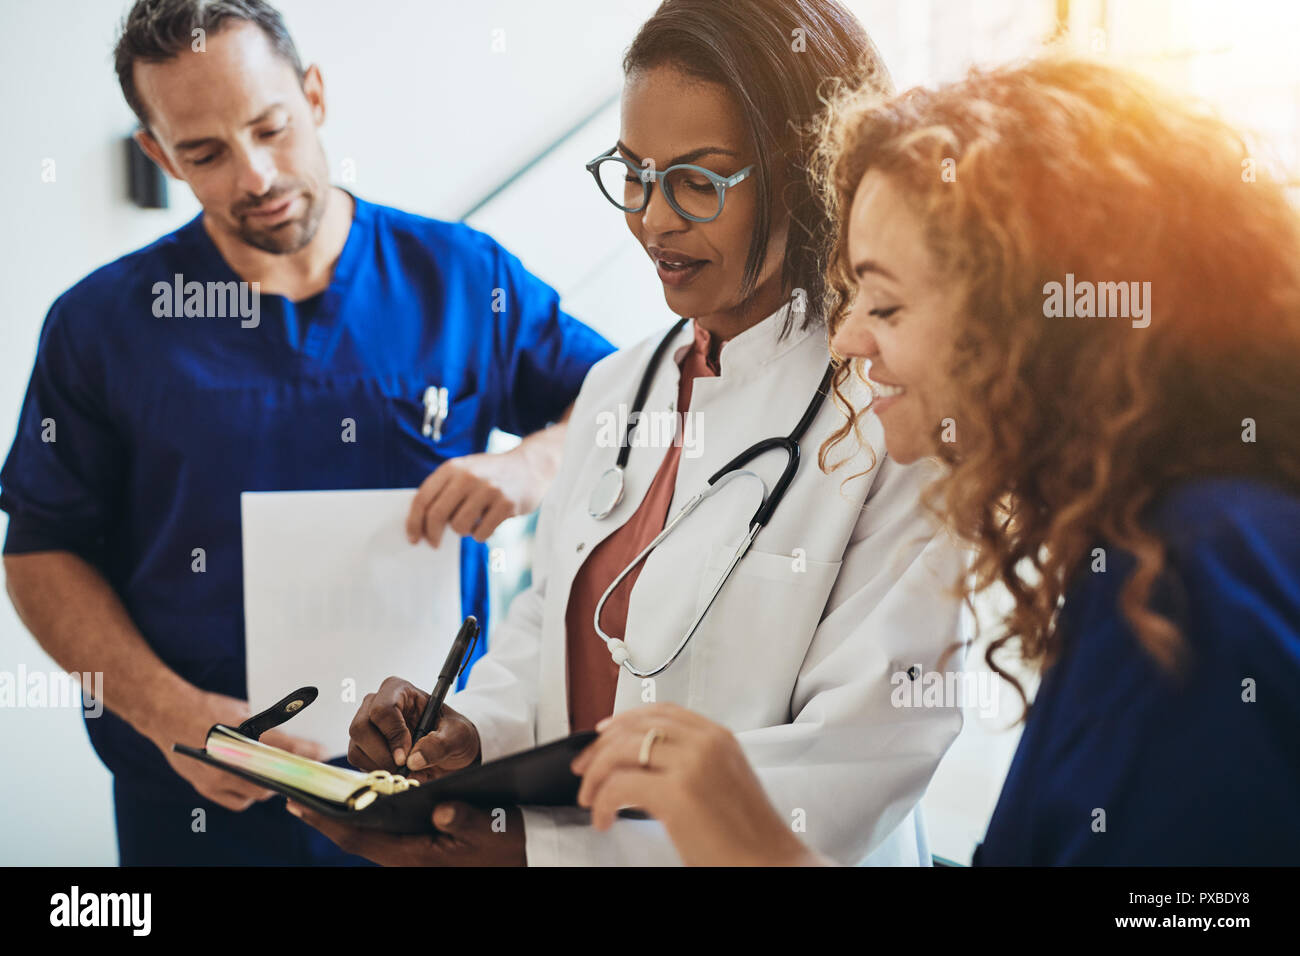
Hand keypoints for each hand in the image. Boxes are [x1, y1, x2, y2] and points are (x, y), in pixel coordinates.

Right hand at [151, 689, 326, 811]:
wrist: (167, 713)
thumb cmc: (209, 707)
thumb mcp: (243, 708)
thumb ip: (267, 723)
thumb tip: (296, 737)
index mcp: (240, 732)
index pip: (282, 746)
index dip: (306, 751)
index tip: (323, 752)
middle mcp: (227, 757)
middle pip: (271, 776)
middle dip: (291, 773)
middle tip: (305, 769)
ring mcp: (215, 776)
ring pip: (256, 793)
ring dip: (271, 785)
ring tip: (282, 775)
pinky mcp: (206, 787)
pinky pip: (237, 801)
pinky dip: (249, 795)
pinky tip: (255, 784)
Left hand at [286, 800, 525, 865]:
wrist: (521, 857)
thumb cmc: (505, 842)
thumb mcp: (490, 826)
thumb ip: (463, 817)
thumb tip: (440, 809)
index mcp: (417, 855)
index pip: (360, 838)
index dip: (327, 821)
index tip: (299, 805)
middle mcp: (406, 858)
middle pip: (354, 838)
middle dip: (325, 818)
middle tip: (294, 797)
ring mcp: (410, 855)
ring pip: (365, 837)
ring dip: (341, 818)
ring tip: (316, 797)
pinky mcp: (416, 849)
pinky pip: (379, 835)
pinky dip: (362, 819)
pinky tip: (355, 803)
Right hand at [347, 676, 480, 779]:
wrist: (450, 751)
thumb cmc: (452, 733)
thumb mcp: (458, 735)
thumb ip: (440, 744)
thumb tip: (414, 759)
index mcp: (400, 691)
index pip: (382, 709)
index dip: (392, 735)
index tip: (405, 756)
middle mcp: (377, 703)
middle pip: (361, 727)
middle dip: (382, 753)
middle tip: (403, 768)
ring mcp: (367, 724)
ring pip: (356, 747)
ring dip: (379, 764)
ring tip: (404, 770)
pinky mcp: (363, 745)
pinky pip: (357, 760)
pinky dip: (376, 770)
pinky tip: (396, 770)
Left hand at [406, 447, 542, 547]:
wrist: (530, 466)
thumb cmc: (491, 474)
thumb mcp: (465, 471)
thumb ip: (444, 491)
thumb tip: (422, 524)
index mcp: (453, 467)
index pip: (423, 498)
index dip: (414, 522)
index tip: (413, 538)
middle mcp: (469, 476)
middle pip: (437, 515)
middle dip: (432, 534)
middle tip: (434, 543)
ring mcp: (489, 490)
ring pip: (459, 526)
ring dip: (463, 531)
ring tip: (474, 521)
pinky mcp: (506, 504)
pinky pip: (481, 533)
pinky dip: (481, 534)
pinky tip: (489, 522)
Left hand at [571, 703, 822, 865]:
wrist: (769, 863)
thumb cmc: (748, 835)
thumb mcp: (725, 781)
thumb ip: (692, 762)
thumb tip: (644, 762)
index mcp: (718, 737)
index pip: (660, 712)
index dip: (624, 721)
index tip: (602, 734)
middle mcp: (705, 743)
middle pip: (635, 726)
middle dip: (599, 746)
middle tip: (584, 769)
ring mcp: (692, 765)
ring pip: (621, 750)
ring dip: (596, 775)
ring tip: (591, 800)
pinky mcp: (677, 794)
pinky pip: (619, 785)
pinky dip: (602, 803)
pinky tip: (604, 819)